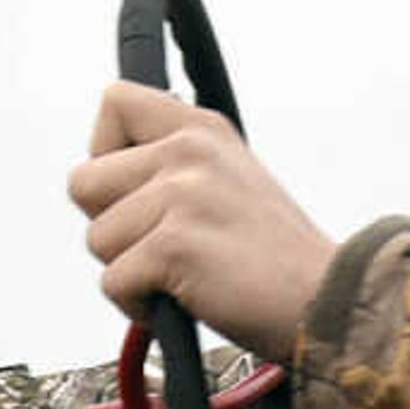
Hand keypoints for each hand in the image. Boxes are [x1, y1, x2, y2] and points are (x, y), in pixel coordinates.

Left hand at [67, 81, 338, 359]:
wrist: (326, 304)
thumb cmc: (276, 261)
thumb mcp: (230, 182)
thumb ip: (174, 165)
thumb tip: (104, 176)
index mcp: (202, 129)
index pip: (115, 102)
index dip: (104, 153)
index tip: (134, 191)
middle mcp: (190, 150)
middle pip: (84, 182)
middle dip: (112, 227)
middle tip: (163, 246)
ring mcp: (182, 194)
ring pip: (97, 238)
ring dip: (130, 270)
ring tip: (184, 276)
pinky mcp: (175, 245)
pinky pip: (114, 282)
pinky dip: (140, 307)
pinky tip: (184, 301)